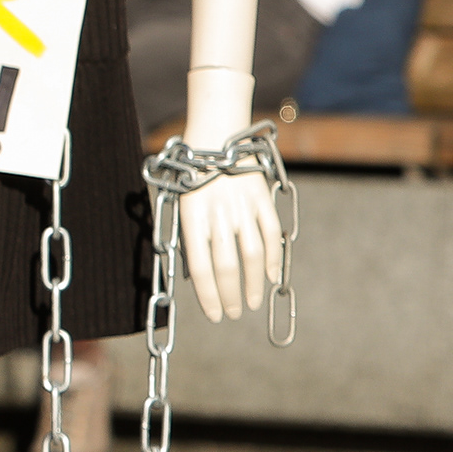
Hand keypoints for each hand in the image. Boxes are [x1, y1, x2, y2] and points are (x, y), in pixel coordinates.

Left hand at [173, 166, 283, 323]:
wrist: (215, 136)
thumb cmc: (193, 176)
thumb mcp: (180, 204)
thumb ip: (189, 236)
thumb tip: (194, 276)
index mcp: (191, 216)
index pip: (200, 268)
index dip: (207, 295)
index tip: (214, 314)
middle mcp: (217, 214)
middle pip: (226, 266)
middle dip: (229, 295)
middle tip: (233, 313)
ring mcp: (242, 206)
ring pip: (252, 255)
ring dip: (253, 284)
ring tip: (252, 302)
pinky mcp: (262, 198)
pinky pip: (270, 234)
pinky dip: (272, 259)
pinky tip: (271, 277)